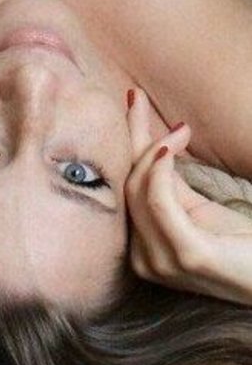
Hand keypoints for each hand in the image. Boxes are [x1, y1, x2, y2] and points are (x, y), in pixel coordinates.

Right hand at [125, 88, 251, 305]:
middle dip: (138, 142)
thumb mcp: (194, 208)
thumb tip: (153, 147)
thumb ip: (167, 185)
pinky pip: (159, 201)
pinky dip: (160, 170)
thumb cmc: (239, 245)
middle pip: (127, 187)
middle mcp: (143, 258)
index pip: (126, 190)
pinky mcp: (186, 255)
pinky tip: (170, 147)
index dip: (127, 147)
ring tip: (179, 131)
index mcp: (143, 247)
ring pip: (138, 191)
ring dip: (155, 152)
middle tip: (151, 108)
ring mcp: (161, 261)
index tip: (132, 104)